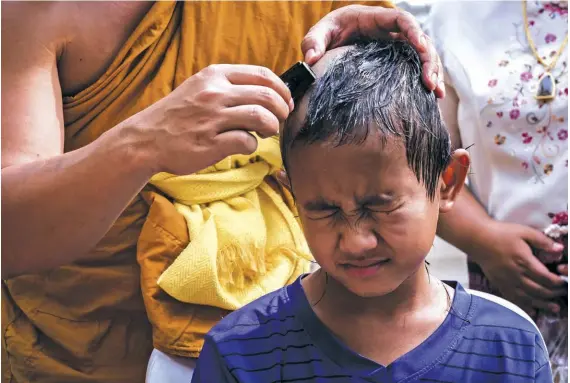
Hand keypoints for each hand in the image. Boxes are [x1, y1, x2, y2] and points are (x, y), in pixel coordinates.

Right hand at [130, 64, 292, 175]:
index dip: (281, 89)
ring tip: (264, 133)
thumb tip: (267, 93)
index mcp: (214, 75)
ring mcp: (212, 118)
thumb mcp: (200, 88)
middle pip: (266, 95)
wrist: (146, 139)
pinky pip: (247, 142)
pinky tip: (244, 146)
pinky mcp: (211, 143)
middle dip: (281, 110)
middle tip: (280, 120)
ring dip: (271, 127)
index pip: (262, 74)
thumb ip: (229, 86)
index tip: (285, 101)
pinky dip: (252, 146)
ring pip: (261, 118)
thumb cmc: (178, 116)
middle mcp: (214, 93)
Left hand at [301, 5, 444, 97]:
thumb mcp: (316, 36)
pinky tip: (431, 98)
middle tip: (430, 83)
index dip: (414, 31)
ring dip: (432, 72)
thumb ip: (312, 43)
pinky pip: (415, 68)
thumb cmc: (325, 35)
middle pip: (419, 40)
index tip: (420, 47)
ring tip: (435, 93)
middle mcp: (390, 32)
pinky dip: (424, 80)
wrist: (329, 44)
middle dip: (429, 59)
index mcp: (374, 20)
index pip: (401, 20)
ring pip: (422, 55)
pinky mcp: (395, 62)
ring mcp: (395, 47)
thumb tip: (310, 59)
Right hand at [474, 221, 565, 313]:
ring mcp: (507, 282)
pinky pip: (514, 299)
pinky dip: (524, 307)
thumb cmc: (501, 233)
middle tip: (562, 294)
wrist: (478, 239)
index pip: (546, 277)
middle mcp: (516, 275)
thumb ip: (542, 241)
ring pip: (528, 298)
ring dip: (543, 304)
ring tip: (554, 308)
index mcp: (524, 261)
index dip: (558, 283)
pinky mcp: (499, 284)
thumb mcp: (524, 232)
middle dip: (554, 294)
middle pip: (539, 290)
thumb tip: (560, 248)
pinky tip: (532, 311)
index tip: (564, 282)